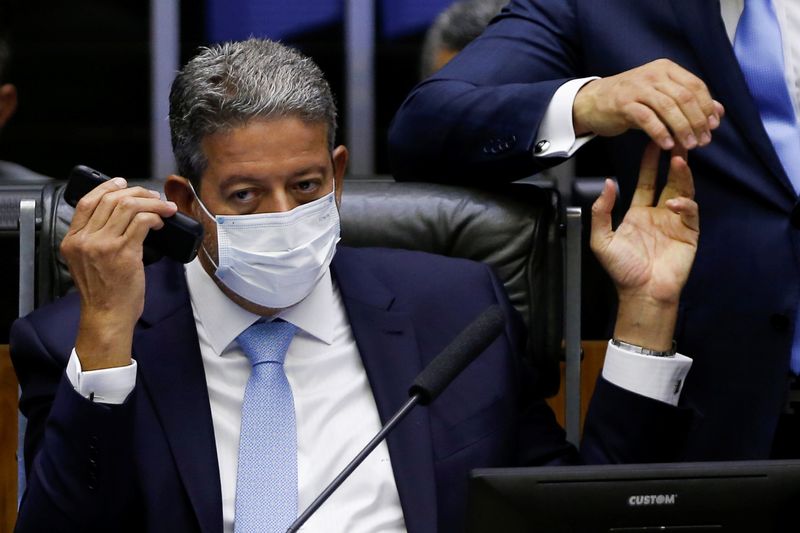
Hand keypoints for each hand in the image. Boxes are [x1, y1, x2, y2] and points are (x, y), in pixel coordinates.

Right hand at [60, 178, 176, 369]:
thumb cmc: (104, 292)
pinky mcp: (123, 252)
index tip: (123, 184)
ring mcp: (103, 245)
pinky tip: (160, 223)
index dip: (107, 187)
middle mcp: (85, 240)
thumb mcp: (87, 261)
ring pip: (128, 207)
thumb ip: (94, 239)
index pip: (87, 202)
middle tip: (153, 196)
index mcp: (73, 240)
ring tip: (163, 208)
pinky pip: (142, 222)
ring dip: (151, 203)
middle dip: (137, 193)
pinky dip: (154, 217)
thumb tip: (121, 217)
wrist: (107, 316)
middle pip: (111, 200)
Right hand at [573, 59, 724, 150]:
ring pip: (668, 107)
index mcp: (666, 69)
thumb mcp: (661, 96)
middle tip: (703, 140)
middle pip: (685, 97)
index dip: (707, 107)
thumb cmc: (630, 100)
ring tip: (689, 146)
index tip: (713, 127)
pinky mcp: (623, 104)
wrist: (592, 101)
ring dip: (682, 129)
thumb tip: (719, 112)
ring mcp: (637, 88)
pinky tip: (666, 145)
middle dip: (698, 121)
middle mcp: (653, 74)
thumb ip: (688, 102)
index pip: (696, 86)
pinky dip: (660, 133)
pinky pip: (647, 119)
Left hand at [590, 142, 698, 349]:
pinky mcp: (689, 234)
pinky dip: (684, 205)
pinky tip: (675, 203)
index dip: (649, 163)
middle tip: (675, 140)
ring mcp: (675, 223)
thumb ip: (601, 212)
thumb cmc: (622, 271)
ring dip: (682, 175)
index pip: (647, 180)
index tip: (652, 144)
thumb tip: (606, 184)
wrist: (641, 294)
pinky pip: (690, 213)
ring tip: (680, 159)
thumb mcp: (601, 240)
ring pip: (683, 191)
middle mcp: (658, 214)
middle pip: (669, 180)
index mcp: (638, 213)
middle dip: (673, 161)